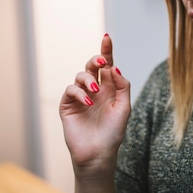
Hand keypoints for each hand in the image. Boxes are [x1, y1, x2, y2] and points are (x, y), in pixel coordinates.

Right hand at [59, 34, 130, 174]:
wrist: (99, 154)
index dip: (106, 51)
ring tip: (95, 91)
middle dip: (96, 59)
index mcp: (110, 89)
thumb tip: (114, 67)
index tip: (107, 38)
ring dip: (89, 79)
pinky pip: (70, 90)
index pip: (108, 66)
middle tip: (102, 62)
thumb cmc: (114, 133)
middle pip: (92, 66)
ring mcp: (80, 97)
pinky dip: (78, 92)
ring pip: (81, 76)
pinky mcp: (68, 106)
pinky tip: (87, 101)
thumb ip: (122, 86)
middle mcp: (95, 90)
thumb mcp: (124, 107)